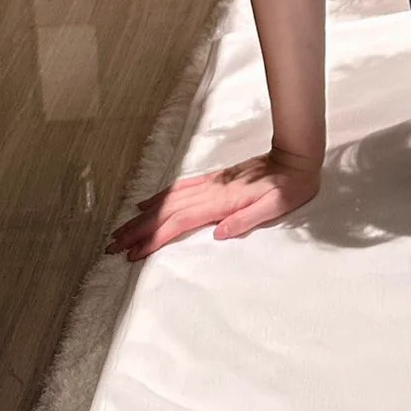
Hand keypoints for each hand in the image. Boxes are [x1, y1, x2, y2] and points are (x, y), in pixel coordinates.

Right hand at [105, 147, 321, 261]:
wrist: (296, 156)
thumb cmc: (289, 187)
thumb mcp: (276, 207)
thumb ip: (248, 219)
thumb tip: (219, 233)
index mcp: (223, 202)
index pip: (180, 222)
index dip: (155, 238)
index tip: (133, 253)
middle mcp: (212, 191)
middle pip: (167, 212)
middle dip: (138, 230)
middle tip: (113, 246)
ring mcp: (211, 184)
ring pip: (170, 200)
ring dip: (144, 216)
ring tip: (122, 230)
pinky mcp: (215, 179)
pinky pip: (181, 187)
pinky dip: (161, 197)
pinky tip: (147, 203)